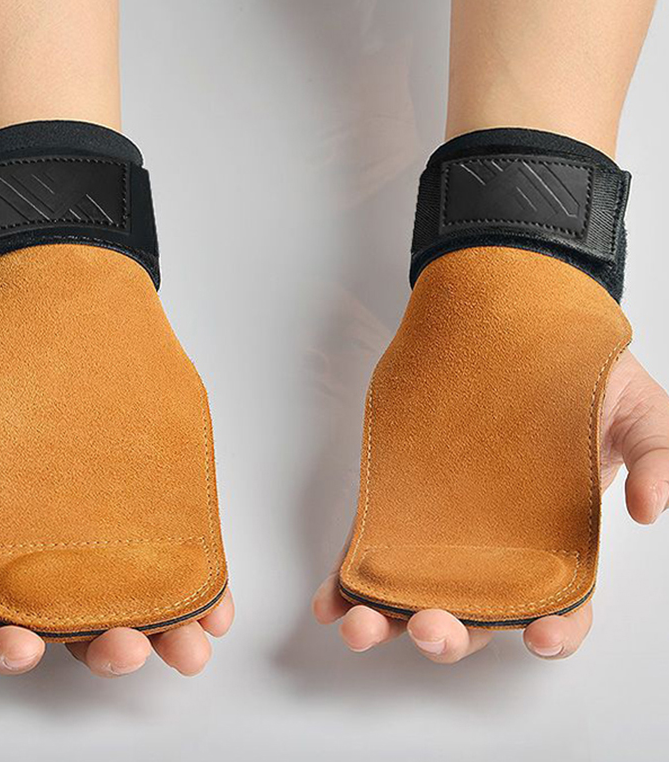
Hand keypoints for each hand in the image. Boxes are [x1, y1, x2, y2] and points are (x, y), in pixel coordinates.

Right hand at [0, 344, 233, 675]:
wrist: (46, 316)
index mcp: (6, 540)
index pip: (6, 612)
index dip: (14, 644)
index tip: (24, 649)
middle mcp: (65, 539)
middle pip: (85, 614)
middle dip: (107, 645)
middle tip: (126, 648)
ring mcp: (117, 517)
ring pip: (140, 589)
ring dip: (167, 629)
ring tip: (189, 645)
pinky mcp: (159, 492)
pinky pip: (181, 544)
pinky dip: (202, 582)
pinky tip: (216, 603)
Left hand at [313, 349, 668, 662]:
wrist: (522, 333)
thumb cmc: (582, 379)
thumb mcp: (637, 412)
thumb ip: (656, 457)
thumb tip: (651, 508)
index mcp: (557, 543)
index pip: (560, 605)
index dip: (554, 630)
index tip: (540, 635)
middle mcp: (498, 546)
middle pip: (476, 611)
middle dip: (451, 632)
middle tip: (432, 628)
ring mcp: (447, 528)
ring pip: (418, 589)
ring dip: (387, 617)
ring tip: (361, 626)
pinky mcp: (407, 502)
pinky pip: (376, 546)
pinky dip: (352, 576)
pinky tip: (332, 597)